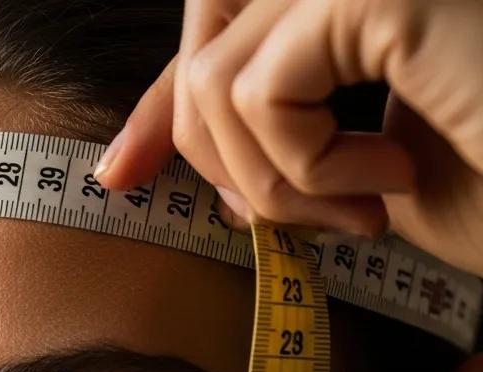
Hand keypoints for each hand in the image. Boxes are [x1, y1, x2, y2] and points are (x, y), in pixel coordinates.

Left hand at [93, 0, 482, 277]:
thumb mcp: (358, 175)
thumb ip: (280, 145)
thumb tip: (187, 161)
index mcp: (355, 2)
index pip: (224, 33)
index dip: (163, 104)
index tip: (119, 174)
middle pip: (204, 40)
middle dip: (210, 149)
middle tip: (287, 218)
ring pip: (215, 77)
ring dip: (272, 181)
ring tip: (361, 214)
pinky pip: (261, 90)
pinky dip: (304, 168)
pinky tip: (384, 186)